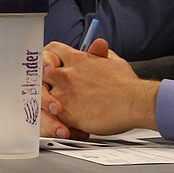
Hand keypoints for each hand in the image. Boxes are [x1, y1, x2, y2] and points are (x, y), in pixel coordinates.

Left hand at [40, 39, 159, 136]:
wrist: (135, 102)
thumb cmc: (127, 84)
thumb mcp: (114, 61)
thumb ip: (100, 53)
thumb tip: (98, 45)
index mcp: (78, 59)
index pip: (52, 50)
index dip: (48, 56)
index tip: (49, 65)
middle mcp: (67, 74)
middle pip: (39, 72)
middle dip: (40, 80)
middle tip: (44, 89)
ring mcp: (65, 94)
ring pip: (40, 96)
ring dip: (45, 104)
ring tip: (55, 111)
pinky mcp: (67, 114)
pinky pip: (50, 118)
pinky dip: (53, 122)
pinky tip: (61, 127)